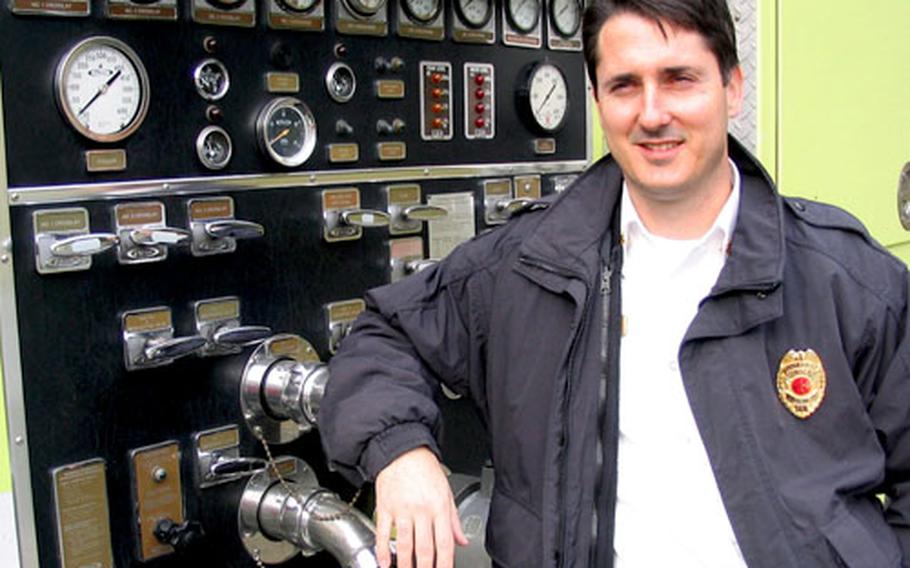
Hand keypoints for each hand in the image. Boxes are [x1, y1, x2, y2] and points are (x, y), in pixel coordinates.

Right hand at [374, 446, 468, 567]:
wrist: (402, 450)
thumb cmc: (425, 468)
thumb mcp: (446, 491)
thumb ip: (453, 519)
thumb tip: (462, 541)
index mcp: (439, 506)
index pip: (444, 543)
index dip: (444, 564)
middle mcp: (421, 509)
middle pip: (425, 548)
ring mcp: (402, 509)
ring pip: (404, 544)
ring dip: (405, 565)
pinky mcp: (384, 507)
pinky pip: (383, 534)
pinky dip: (382, 551)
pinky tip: (385, 563)